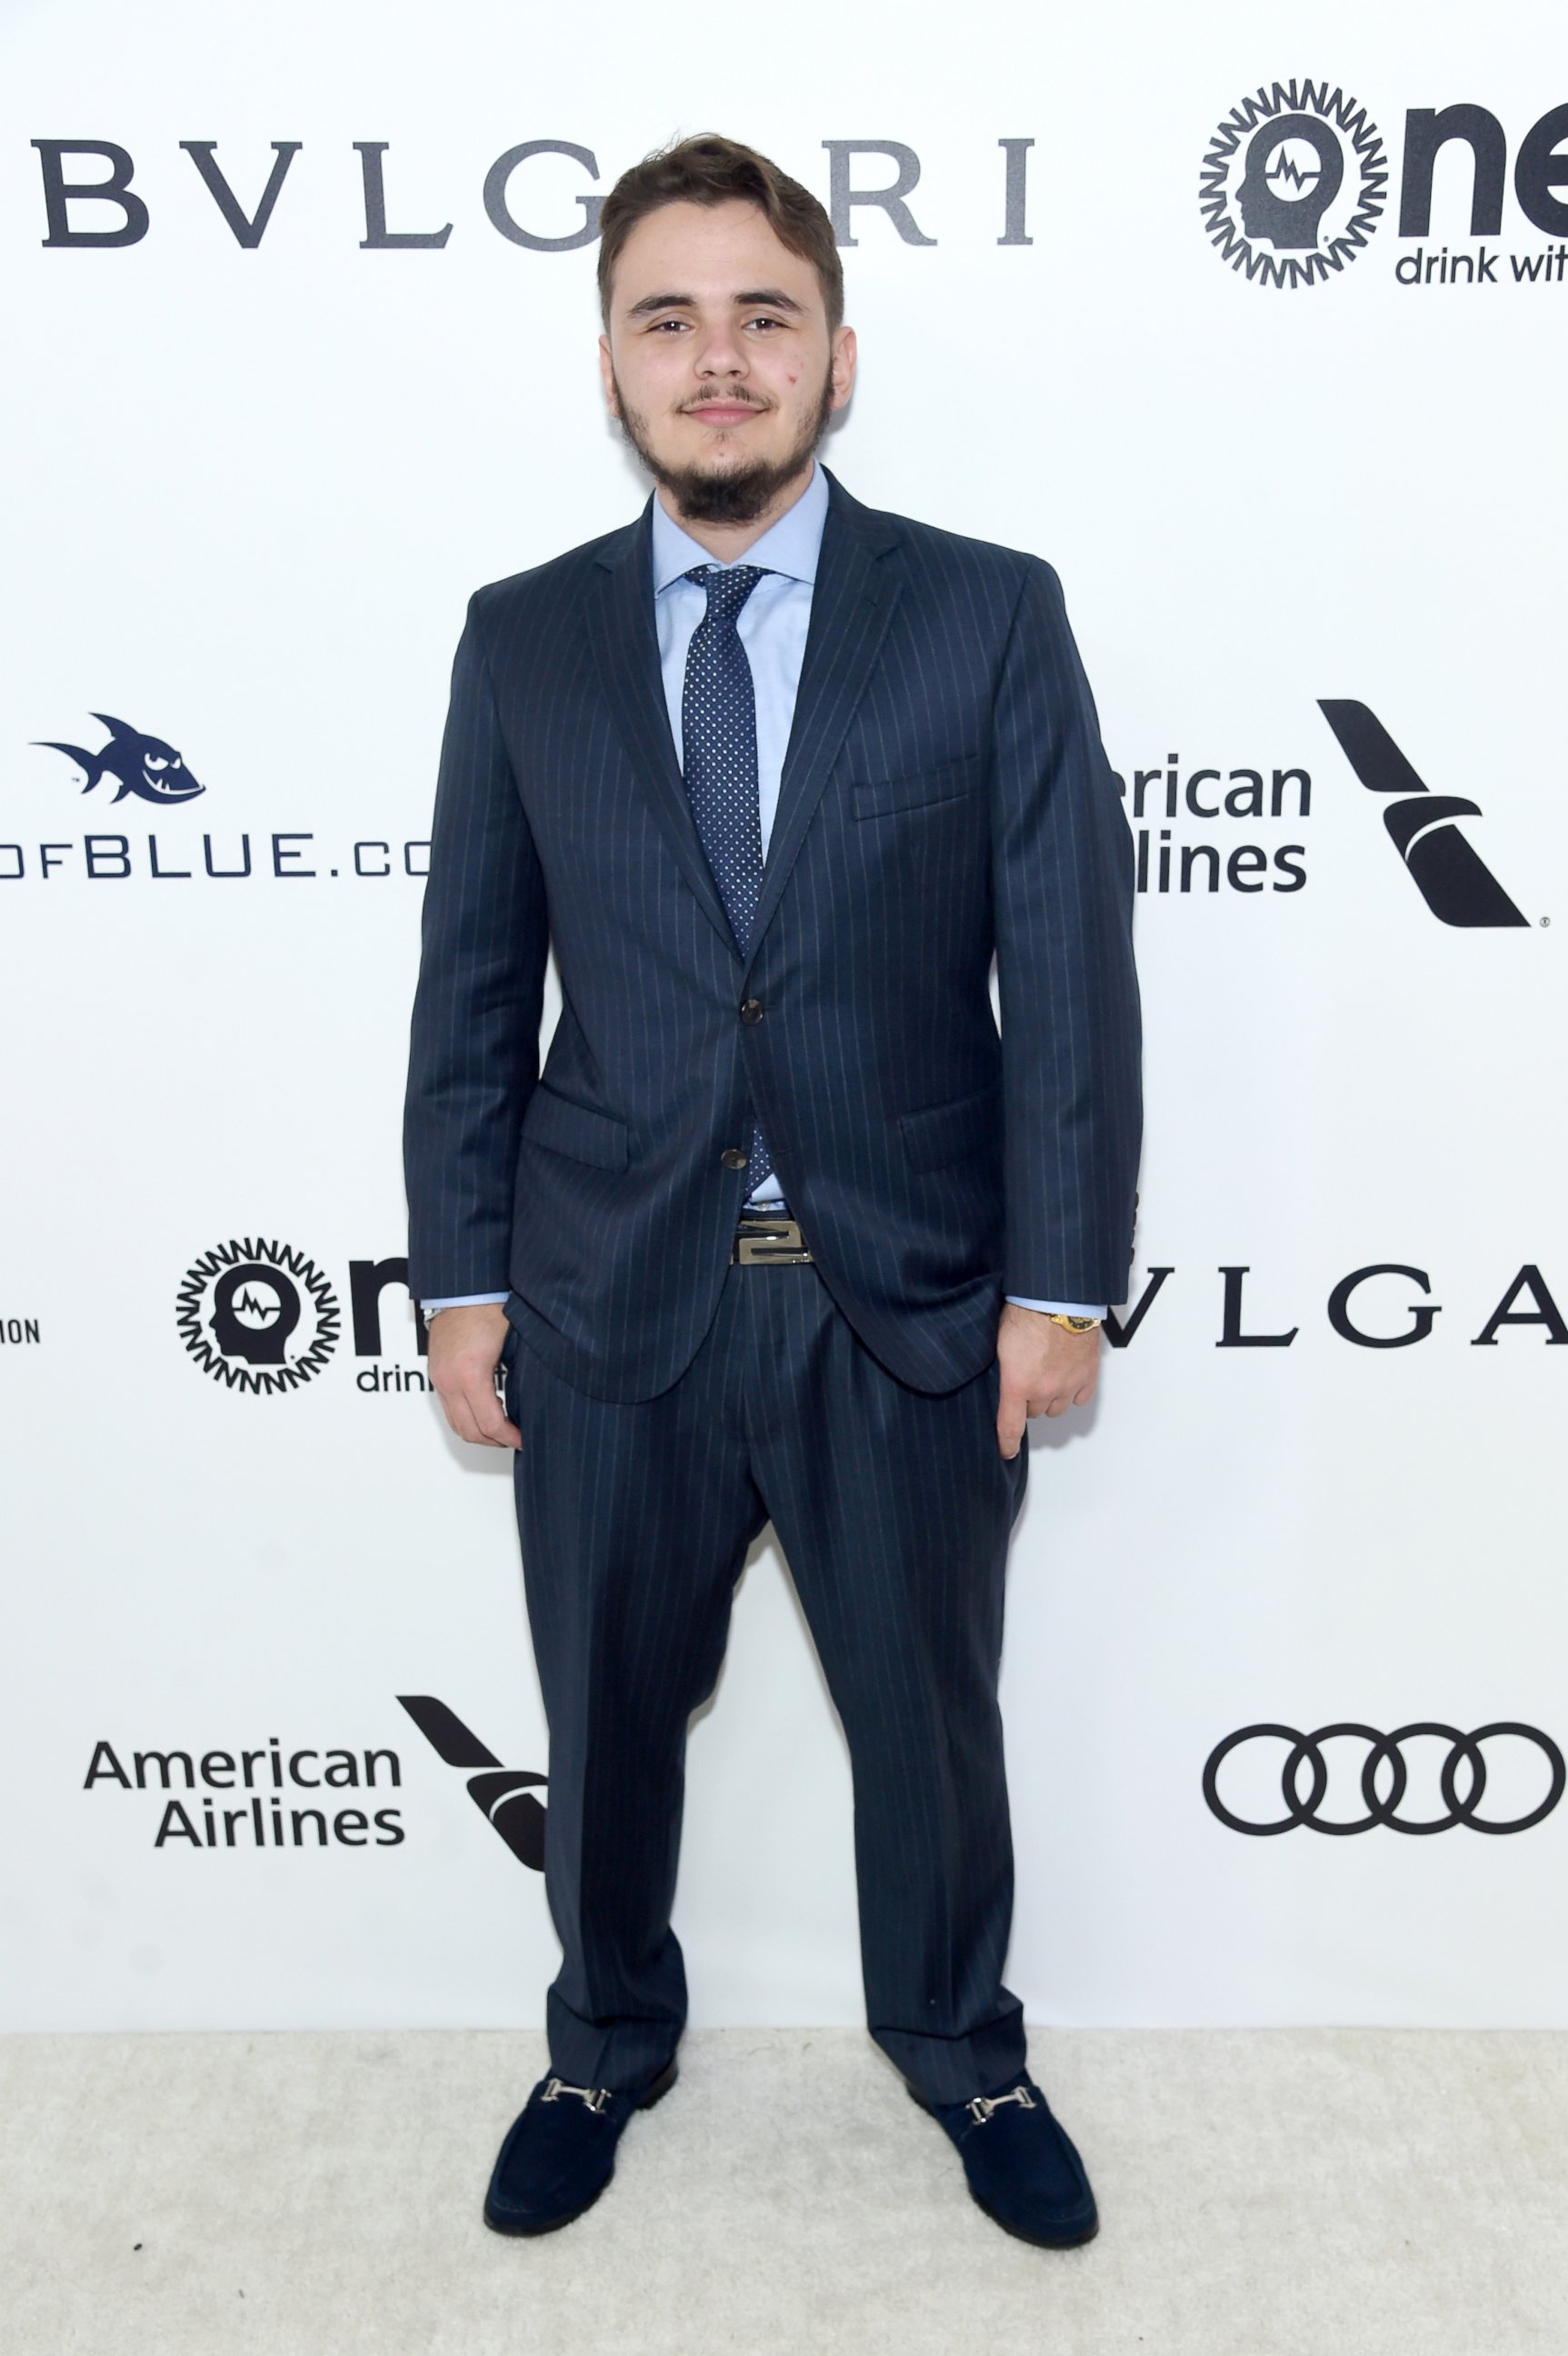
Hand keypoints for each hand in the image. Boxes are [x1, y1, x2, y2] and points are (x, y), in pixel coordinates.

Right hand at [427, 1303, 520, 1450]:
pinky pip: (449, 1410)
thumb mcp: (512, 1345)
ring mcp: (438, 1378)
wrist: (463, 1288)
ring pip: (456, 1424)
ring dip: (479, 1434)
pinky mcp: (436, 1374)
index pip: (490, 1424)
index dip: (510, 1437)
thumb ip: (518, 1378)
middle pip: (469, 1431)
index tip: (524, 1439)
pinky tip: (486, 1413)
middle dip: (495, 1441)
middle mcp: (448, 1380)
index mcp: (470, 1373)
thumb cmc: (490, 1307)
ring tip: (502, 1431)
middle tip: (515, 1439)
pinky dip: (467, 1419)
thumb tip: (533, 1404)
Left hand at [995, 1303, 1100, 1458]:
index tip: (1007, 1451)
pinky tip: (1067, 1378)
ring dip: (1050, 1398)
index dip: (1007, 1443)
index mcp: (1017, 1384)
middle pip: (1034, 1413)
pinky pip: (1080, 1398)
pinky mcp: (1088, 1374)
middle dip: (1028, 1401)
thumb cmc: (1026, 1311)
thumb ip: (1002, 1369)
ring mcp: (1068, 1384)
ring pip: (1057, 1408)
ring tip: (1046, 1377)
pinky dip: (1072, 1392)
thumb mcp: (1000, 1341)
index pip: (1010, 1426)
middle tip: (1025, 1381)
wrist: (1059, 1297)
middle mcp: (1044, 1390)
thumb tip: (999, 1379)